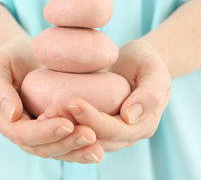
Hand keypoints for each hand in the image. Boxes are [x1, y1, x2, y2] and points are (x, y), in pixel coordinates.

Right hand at [0, 34, 98, 160]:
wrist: (21, 55)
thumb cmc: (7, 57)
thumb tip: (12, 115)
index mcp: (1, 120)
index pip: (22, 134)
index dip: (44, 132)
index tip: (67, 124)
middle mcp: (18, 131)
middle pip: (41, 147)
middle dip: (65, 144)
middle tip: (90, 135)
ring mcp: (35, 133)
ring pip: (54, 150)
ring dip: (76, 151)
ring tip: (97, 149)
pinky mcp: (51, 129)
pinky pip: (64, 144)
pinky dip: (80, 148)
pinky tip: (98, 148)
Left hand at [41, 39, 171, 160]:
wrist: (139, 62)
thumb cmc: (148, 63)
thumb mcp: (154, 72)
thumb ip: (149, 94)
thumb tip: (129, 116)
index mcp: (143, 126)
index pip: (115, 130)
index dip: (93, 119)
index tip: (73, 102)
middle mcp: (126, 135)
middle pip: (96, 138)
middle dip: (72, 126)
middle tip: (50, 111)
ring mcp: (110, 133)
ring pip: (84, 139)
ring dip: (64, 129)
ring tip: (45, 114)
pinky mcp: (96, 125)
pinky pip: (79, 130)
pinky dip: (63, 124)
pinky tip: (46, 113)